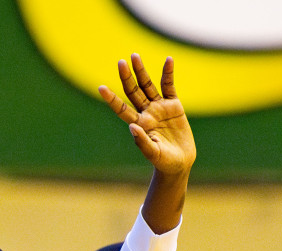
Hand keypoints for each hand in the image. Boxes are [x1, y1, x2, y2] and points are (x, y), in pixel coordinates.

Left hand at [98, 55, 194, 178]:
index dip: (111, 99)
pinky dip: (168, 73)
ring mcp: (159, 107)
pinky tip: (169, 60)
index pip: (121, 108)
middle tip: (120, 63)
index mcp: (138, 124)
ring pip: (148, 85)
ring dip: (141, 71)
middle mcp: (146, 113)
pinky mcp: (173, 105)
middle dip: (127, 77)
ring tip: (134, 56)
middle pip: (133, 91)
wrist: (180, 163)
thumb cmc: (164, 162)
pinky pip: (169, 86)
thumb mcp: (153, 154)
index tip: (101, 88)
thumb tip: (132, 127)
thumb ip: (142, 142)